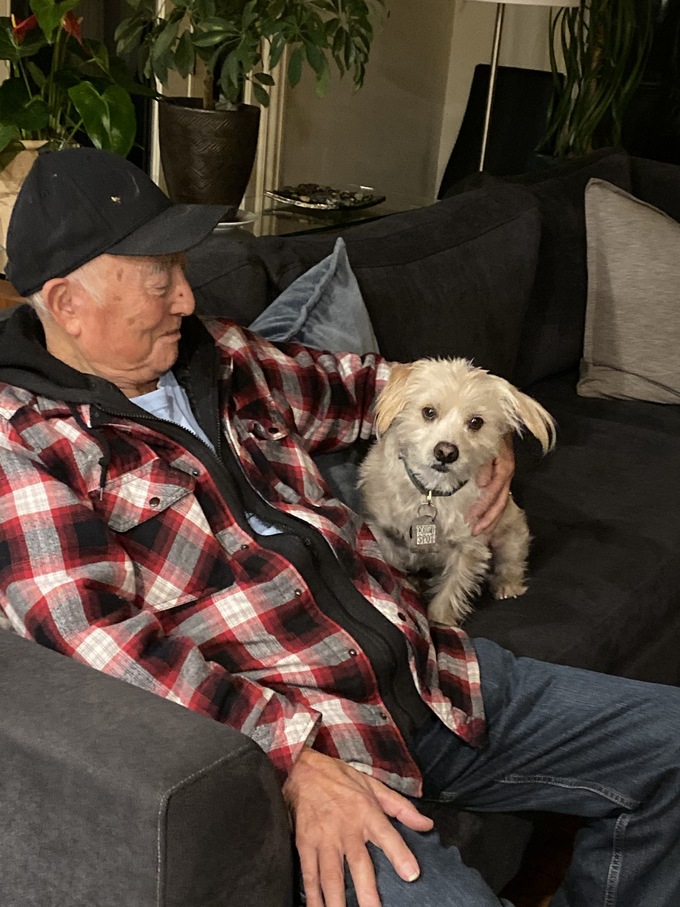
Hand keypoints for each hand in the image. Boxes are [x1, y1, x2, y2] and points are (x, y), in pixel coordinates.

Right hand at [283, 748, 433, 906]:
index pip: (386, 835)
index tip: (411, 874)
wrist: (303, 768)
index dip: (399, 854)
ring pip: (331, 875)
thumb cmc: (340, 778)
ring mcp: (324, 838)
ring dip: (336, 900)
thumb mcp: (373, 785)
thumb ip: (401, 807)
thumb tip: (426, 825)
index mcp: (366, 811)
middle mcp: (345, 828)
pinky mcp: (305, 844)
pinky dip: (312, 895)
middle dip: (366, 891)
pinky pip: (309, 874)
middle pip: (358, 863)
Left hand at [468, 434, 514, 535]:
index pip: (496, 488)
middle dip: (488, 516)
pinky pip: (500, 499)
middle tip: (475, 530)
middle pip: (501, 499)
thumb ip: (484, 463)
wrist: (499, 423)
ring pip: (502, 502)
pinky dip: (493, 513)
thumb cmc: (490, 432)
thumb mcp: (487, 444)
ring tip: (480, 531)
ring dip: (491, 519)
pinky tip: (486, 522)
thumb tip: (481, 484)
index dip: (485, 502)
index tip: (473, 516)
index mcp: (504, 464)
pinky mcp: (502, 480)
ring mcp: (506, 477)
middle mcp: (507, 473)